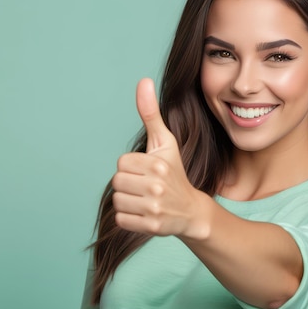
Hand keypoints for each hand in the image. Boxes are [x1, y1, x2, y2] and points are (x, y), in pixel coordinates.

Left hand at [112, 78, 208, 237]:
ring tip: (145, 199)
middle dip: (128, 183)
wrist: (191, 211)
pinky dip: (129, 217)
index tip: (147, 171)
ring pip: (117, 200)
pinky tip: (144, 212)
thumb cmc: (175, 172)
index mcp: (158, 165)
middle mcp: (157, 187)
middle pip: (117, 181)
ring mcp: (154, 208)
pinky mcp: (151, 227)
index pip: (121, 163)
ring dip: (128, 200)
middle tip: (146, 186)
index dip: (131, 166)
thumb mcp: (165, 142)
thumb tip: (143, 81)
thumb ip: (150, 113)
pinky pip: (121, 219)